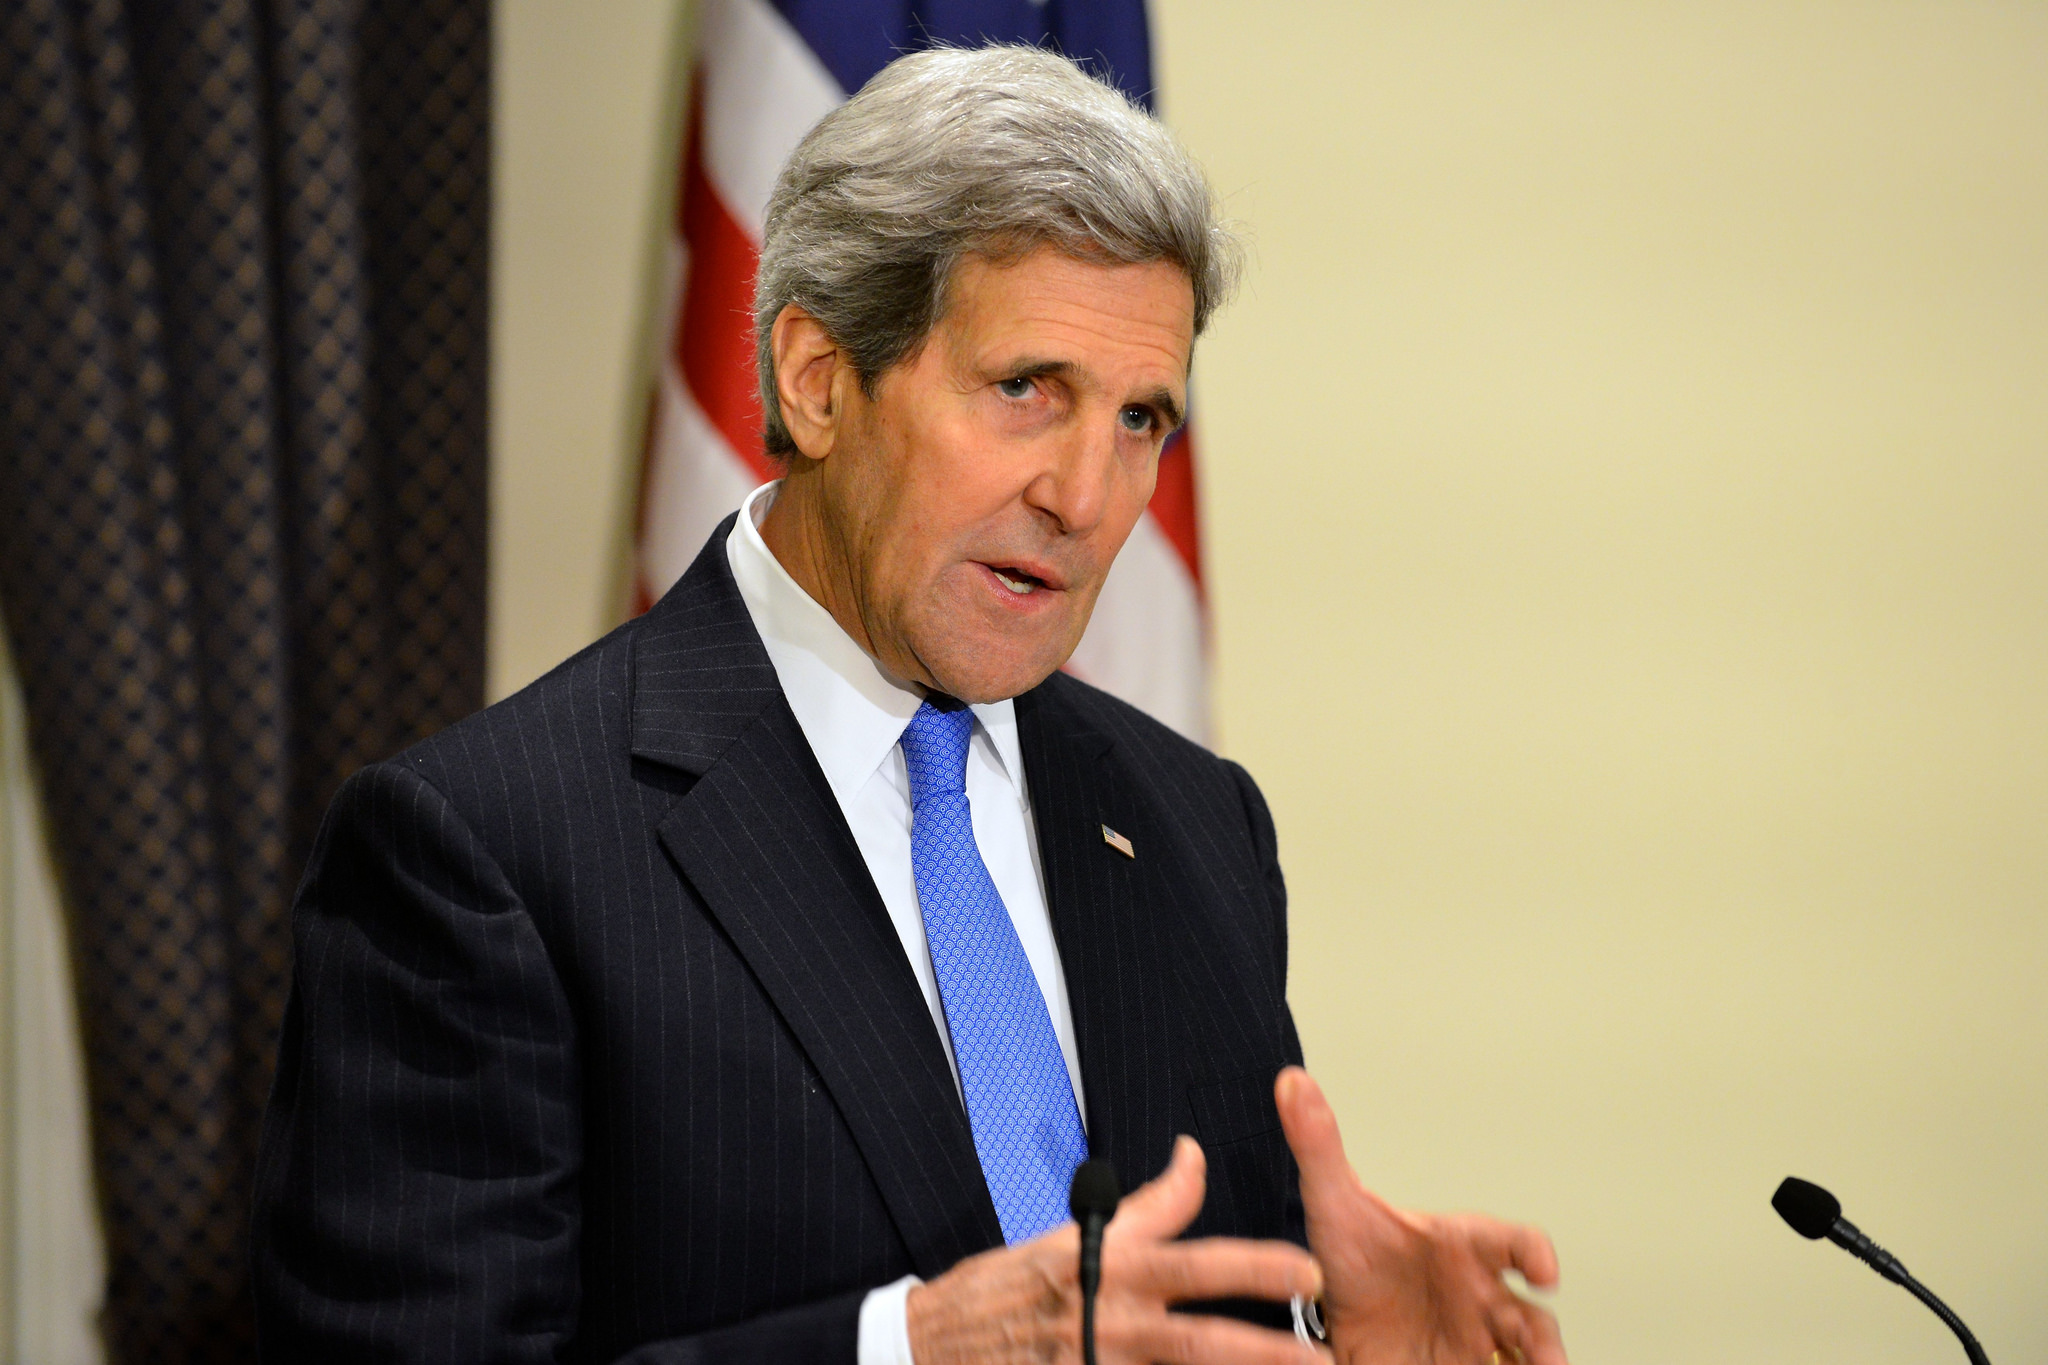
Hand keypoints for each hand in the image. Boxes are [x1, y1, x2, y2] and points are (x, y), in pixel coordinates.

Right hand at [906, 1135, 1327, 1363]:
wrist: (940, 1342)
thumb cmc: (1014, 1283)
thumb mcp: (1080, 1231)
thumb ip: (1152, 1206)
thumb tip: (1194, 1154)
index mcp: (1113, 1269)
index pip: (1198, 1264)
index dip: (1257, 1267)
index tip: (1311, 1270)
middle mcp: (1110, 1322)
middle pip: (1201, 1342)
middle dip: (1267, 1352)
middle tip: (1323, 1359)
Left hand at [1276, 1067, 1566, 1364]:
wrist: (1331, 1318)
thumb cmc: (1353, 1254)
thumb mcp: (1331, 1203)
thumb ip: (1317, 1144)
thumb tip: (1291, 1080)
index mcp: (1462, 1247)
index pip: (1512, 1242)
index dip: (1534, 1254)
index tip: (1543, 1271)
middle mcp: (1479, 1295)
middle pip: (1531, 1317)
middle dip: (1544, 1340)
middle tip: (1547, 1360)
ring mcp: (1474, 1340)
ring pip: (1523, 1356)